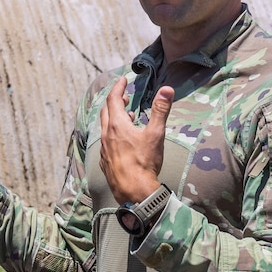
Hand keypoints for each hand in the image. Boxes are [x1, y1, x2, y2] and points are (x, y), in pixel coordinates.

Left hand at [98, 80, 173, 204]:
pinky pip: (106, 141)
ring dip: (114, 117)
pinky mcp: (106, 161)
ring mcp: (104, 149)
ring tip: (127, 114)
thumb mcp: (155, 134)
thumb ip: (160, 110)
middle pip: (106, 111)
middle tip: (124, 95)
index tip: (123, 80)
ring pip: (105, 127)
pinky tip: (123, 139)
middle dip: (114, 100)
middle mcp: (107, 135)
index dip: (118, 87)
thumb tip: (167, 89)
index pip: (113, 99)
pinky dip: (113, 133)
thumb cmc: (144, 163)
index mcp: (117, 126)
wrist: (134, 191)